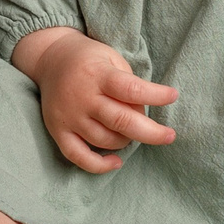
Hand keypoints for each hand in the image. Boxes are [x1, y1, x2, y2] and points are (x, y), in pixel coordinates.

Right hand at [12, 27, 176, 173]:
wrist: (51, 59)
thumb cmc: (90, 59)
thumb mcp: (112, 58)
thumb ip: (129, 83)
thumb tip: (144, 114)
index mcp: (98, 74)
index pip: (131, 89)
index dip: (155, 95)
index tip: (173, 96)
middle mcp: (82, 97)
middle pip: (121, 121)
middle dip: (151, 132)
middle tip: (169, 136)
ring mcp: (69, 116)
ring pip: (104, 140)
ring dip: (126, 141)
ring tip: (135, 133)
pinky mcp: (58, 131)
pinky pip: (78, 156)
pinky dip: (98, 165)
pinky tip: (116, 162)